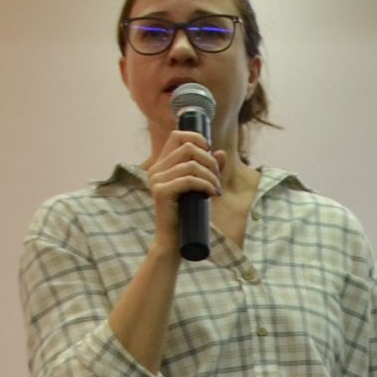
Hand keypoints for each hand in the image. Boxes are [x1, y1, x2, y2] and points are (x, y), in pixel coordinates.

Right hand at [148, 129, 224, 252]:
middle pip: (188, 147)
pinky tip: (213, 194)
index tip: (211, 152)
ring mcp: (156, 180)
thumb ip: (210, 169)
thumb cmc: (189, 214)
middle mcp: (156, 169)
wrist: (175, 240)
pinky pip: (189, 180)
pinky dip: (206, 185)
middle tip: (217, 178)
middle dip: (209, 160)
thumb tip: (220, 152)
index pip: (177, 136)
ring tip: (217, 189)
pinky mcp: (161, 192)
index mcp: (162, 164)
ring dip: (210, 175)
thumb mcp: (202, 187)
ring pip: (191, 164)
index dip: (197, 138)